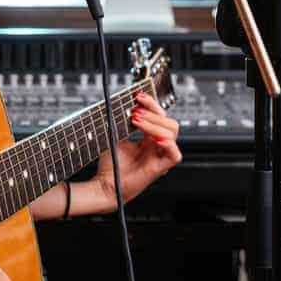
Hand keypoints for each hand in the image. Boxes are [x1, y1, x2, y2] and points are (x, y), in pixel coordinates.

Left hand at [93, 91, 181, 208]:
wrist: (105, 185)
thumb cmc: (111, 165)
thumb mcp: (117, 136)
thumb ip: (124, 122)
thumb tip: (128, 104)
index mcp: (149, 138)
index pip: (159, 116)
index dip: (151, 104)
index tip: (139, 95)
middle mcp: (157, 146)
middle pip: (169, 122)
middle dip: (154, 112)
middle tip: (136, 111)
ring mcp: (159, 156)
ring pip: (171, 133)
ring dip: (154, 124)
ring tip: (137, 121)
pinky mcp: (160, 168)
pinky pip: (175, 155)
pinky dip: (168, 144)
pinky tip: (154, 138)